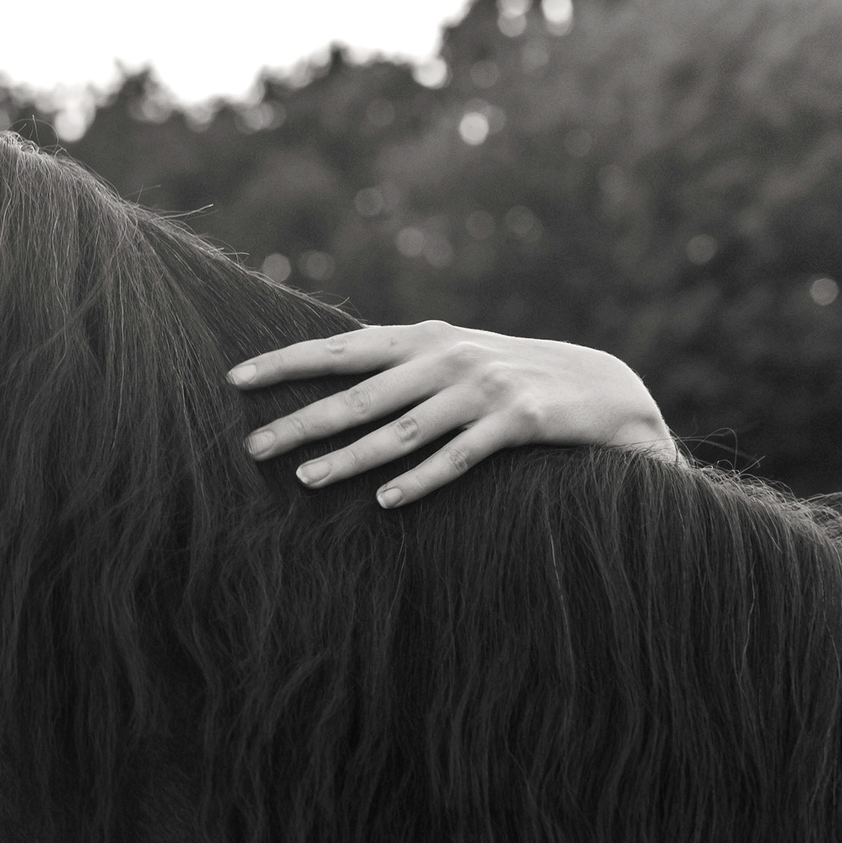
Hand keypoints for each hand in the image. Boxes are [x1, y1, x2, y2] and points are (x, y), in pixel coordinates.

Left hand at [227, 320, 678, 505]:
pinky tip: (385, 503)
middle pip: (361, 395)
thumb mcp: (455, 358)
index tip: (235, 379)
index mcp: (427, 339)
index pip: (343, 349)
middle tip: (252, 447)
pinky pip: (461, 457)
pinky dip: (421, 479)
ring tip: (304, 480)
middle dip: (303, 421)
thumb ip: (402, 361)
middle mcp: (451, 358)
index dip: (288, 362)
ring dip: (350, 457)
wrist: (606, 388)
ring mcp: (485, 390)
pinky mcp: (520, 422)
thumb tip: (336, 356)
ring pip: (403, 430)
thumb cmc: (512, 378)